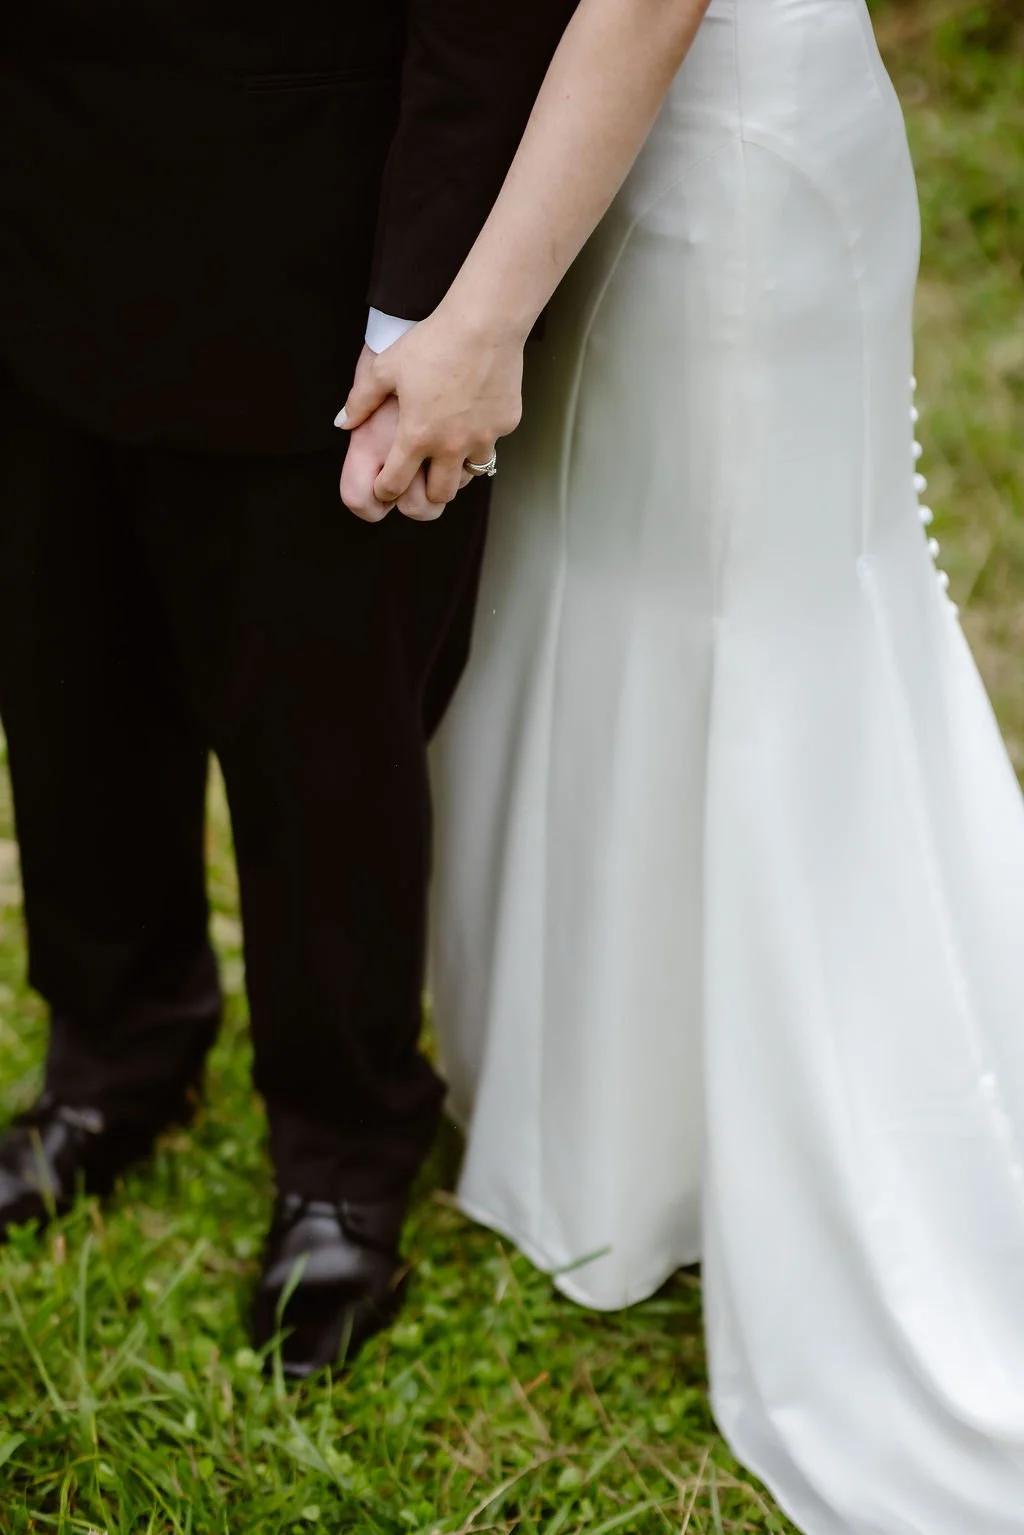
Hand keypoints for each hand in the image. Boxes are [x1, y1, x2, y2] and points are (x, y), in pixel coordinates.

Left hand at [338, 306, 526, 510]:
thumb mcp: (386, 368)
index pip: (395, 485)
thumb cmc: (432, 343)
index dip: (384, 490)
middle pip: (439, 495)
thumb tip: (342, 423)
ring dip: (458, 468)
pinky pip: (491, 442)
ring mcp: (482, 438)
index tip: (384, 485)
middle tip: (421, 477)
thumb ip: (360, 400)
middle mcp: (450, 446)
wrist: (484, 324)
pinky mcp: (506, 425)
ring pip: (470, 473)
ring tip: (450, 451)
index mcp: (416, 436)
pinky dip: (481, 438)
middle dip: (427, 492)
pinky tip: (475, 419)